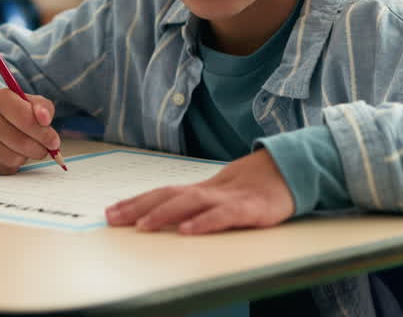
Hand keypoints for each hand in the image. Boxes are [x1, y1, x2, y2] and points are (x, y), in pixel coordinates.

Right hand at [0, 89, 60, 174]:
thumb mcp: (31, 104)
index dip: (44, 132)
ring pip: (14, 158)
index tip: (54, 142)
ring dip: (26, 157)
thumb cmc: (17, 114)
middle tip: (46, 149)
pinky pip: (4, 169)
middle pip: (22, 142)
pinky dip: (14, 165)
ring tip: (23, 148)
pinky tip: (10, 154)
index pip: (26, 118)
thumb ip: (43, 108)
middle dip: (40, 148)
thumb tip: (45, 119)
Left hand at [105, 149, 294, 234]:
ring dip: (165, 214)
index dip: (136, 202)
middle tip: (113, 219)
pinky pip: (224, 216)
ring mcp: (229, 198)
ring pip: (191, 203)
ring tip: (142, 226)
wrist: (291, 172)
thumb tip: (163, 215)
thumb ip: (196, 204)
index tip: (110, 212)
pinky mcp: (251, 209)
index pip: (162, 193)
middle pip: (169, 195)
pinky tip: (189, 230)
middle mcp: (210, 190)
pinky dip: (206, 222)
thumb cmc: (253, 188)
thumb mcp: (221, 197)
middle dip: (138, 207)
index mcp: (201, 190)